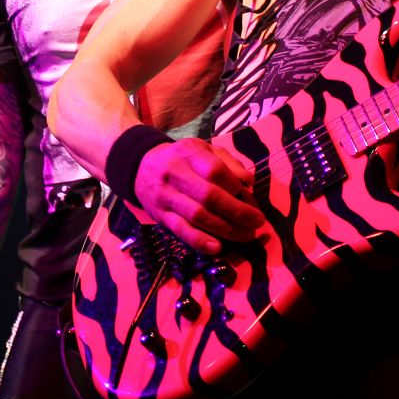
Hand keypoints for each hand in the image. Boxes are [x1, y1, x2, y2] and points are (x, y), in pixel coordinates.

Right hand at [136, 139, 262, 255]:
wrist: (141, 167)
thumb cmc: (182, 159)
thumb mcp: (203, 150)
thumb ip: (228, 162)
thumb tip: (248, 181)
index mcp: (189, 153)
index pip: (215, 171)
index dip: (235, 186)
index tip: (250, 197)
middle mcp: (175, 174)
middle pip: (209, 196)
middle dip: (237, 212)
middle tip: (257, 222)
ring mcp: (166, 197)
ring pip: (198, 216)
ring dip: (226, 229)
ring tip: (246, 235)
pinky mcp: (160, 216)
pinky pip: (181, 231)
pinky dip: (201, 241)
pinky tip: (218, 248)